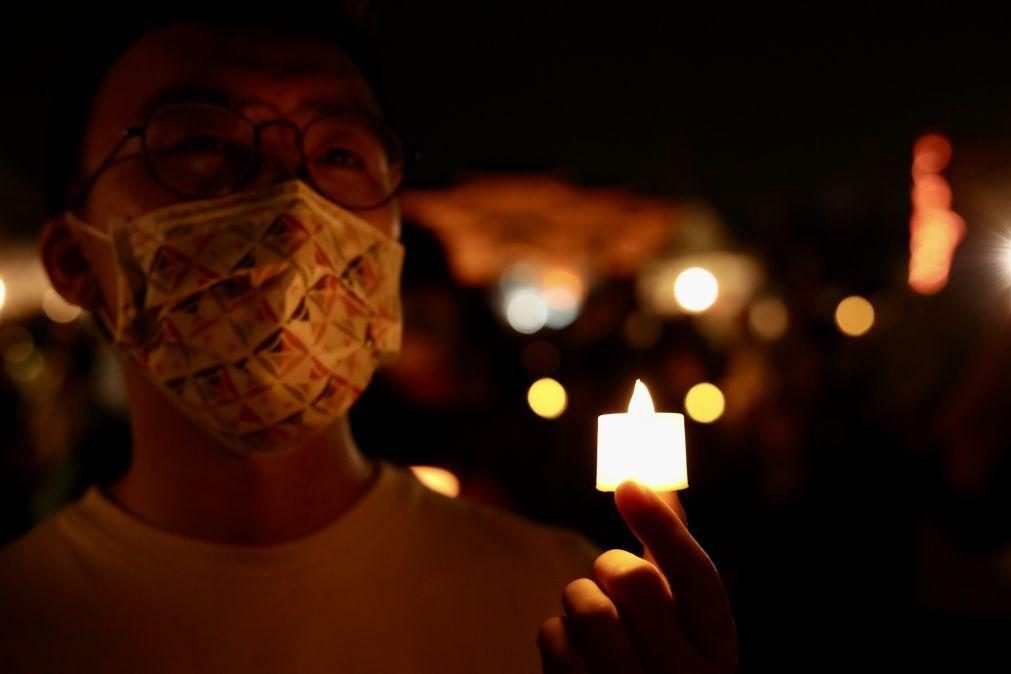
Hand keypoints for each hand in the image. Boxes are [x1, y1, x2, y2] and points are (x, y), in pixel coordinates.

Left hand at [537, 480, 737, 672]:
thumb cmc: (653, 665)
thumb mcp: (678, 625)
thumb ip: (670, 559)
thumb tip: (659, 484)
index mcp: (717, 652)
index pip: (698, 575)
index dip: (664, 524)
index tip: (630, 484)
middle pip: (637, 581)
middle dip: (609, 565)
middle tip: (606, 578)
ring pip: (590, 607)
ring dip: (578, 598)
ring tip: (588, 618)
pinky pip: (555, 639)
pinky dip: (555, 635)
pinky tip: (572, 653)